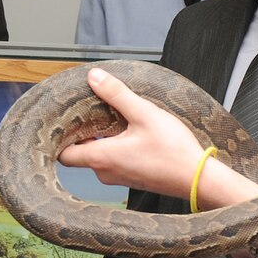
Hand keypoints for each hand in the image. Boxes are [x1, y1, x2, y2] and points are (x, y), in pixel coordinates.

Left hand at [56, 67, 205, 198]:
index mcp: (101, 158)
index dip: (59, 138)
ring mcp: (118, 178)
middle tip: (87, 113)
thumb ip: (116, 94)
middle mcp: (105, 172)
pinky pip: (113, 162)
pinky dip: (114, 147)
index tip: (64, 121)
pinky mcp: (132, 178)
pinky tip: (127, 133)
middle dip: (81, 133)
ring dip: (100, 139)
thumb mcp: (144, 114)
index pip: (63, 155)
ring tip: (109, 119)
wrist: (199, 180)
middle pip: (79, 153)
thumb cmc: (173, 151)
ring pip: (98, 157)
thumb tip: (94, 77)